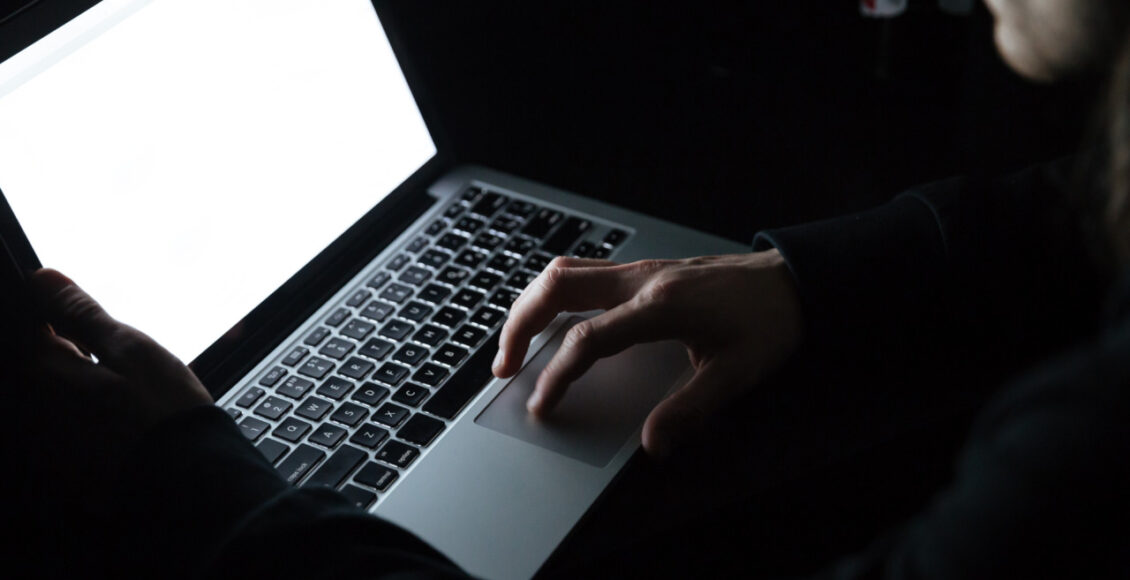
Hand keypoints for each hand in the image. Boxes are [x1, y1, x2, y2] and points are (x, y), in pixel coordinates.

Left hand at [15, 269, 212, 497]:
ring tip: (128, 403)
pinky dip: (90, 421)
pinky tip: (123, 427)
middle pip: (44, 364)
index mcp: (43, 374)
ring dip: (85, 389)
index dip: (63, 319)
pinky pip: (69, 430)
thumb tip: (42, 278)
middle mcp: (33, 411)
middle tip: (123, 370)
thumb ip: (82, 313)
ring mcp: (47, 443)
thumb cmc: (164, 413)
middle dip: (75, 355)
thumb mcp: (131, 349)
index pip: (31, 326)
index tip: (94, 329)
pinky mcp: (65, 467)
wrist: (188, 479)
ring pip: (59, 397)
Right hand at [492, 250, 802, 457]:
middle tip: (503, 367)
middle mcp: (641, 280)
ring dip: (531, 303)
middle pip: (556, 288)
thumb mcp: (737, 374)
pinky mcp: (645, 268)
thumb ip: (690, 410)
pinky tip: (555, 314)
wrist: (794, 280)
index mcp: (659, 307)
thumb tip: (652, 445)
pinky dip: (555, 290)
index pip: (587, 339)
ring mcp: (641, 269)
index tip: (542, 405)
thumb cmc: (768, 322)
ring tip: (517, 341)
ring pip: (564, 271)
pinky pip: (584, 268)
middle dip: (519, 326)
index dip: (557, 375)